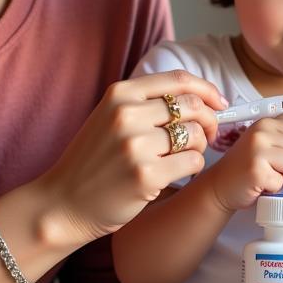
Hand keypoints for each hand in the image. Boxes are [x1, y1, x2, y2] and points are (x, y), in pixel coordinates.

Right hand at [38, 70, 225, 243]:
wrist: (63, 203)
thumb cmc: (93, 161)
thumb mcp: (110, 117)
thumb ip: (146, 102)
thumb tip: (199, 97)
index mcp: (120, 94)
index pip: (178, 80)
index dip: (206, 89)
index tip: (219, 102)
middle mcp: (127, 115)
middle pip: (192, 106)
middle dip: (209, 120)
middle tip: (207, 136)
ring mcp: (136, 146)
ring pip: (194, 135)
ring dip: (199, 147)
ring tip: (185, 156)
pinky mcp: (146, 176)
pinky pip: (192, 162)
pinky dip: (193, 167)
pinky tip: (180, 173)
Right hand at [207, 112, 282, 212]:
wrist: (221, 186)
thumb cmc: (250, 166)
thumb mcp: (268, 142)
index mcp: (269, 121)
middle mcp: (262, 129)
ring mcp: (257, 148)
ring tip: (273, 175)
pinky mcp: (255, 169)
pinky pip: (282, 180)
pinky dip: (275, 187)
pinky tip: (262, 183)